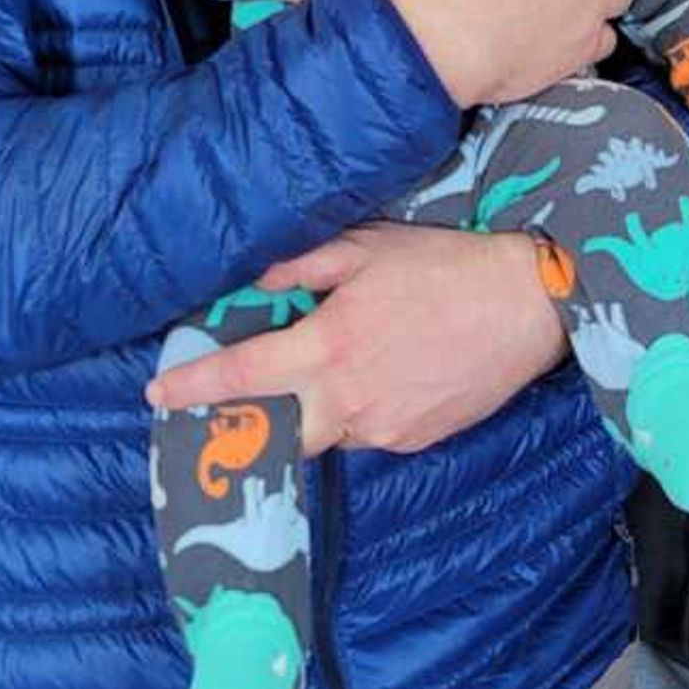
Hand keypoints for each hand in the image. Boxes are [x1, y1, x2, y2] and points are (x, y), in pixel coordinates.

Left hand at [146, 224, 564, 454]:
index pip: (244, 376)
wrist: (529, 303)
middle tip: (227, 416)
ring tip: (327, 379)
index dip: (195, 389)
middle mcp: (350, 397)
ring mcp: (385, 426)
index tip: (159, 397)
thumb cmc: (449, 265)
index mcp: (331, 345)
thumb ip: (305, 263)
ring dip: (311, 415)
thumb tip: (254, 276)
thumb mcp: (371, 247)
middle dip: (246, 429)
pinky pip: (368, 434)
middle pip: (276, 434)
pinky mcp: (415, 440)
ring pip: (325, 434)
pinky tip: (381, 379)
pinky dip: (358, 413)